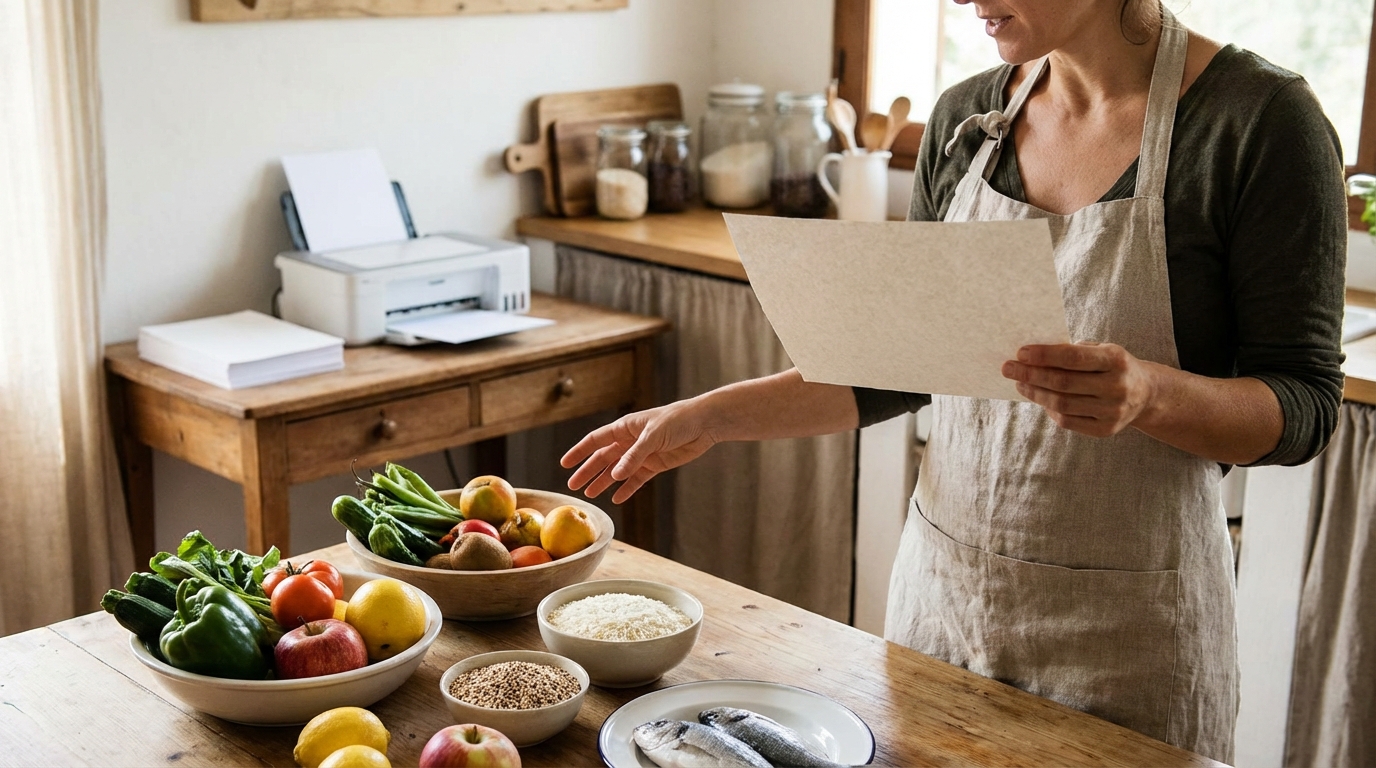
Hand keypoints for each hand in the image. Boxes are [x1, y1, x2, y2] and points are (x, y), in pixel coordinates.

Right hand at [560, 399, 718, 503]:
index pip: (596, 440)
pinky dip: (627, 489)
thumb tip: (614, 475)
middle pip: (604, 458)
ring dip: (604, 482)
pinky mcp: (656, 464)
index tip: (565, 464)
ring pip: (618, 471)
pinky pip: (637, 479)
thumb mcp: (653, 436)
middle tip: (574, 486)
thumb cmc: (677, 420)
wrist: (704, 423)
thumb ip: (634, 456)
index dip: (580, 452)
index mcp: (625, 427)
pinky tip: (616, 499)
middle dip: (588, 471)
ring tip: (591, 495)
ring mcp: (642, 453)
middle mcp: (630, 441)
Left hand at [1000, 342, 1159, 437]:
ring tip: (1020, 383)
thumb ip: (1072, 352)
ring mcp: (1112, 411)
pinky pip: (1068, 421)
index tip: (1020, 352)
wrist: (1146, 394)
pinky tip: (1039, 398)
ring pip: (1062, 404)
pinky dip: (1049, 409)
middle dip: (1031, 374)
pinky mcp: (1106, 430)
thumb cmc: (1113, 366)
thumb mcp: (1101, 350)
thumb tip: (1031, 356)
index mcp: (1116, 360)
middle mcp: (1117, 387)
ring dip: (1035, 393)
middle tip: (1008, 368)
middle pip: (1063, 383)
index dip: (1044, 356)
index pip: (1073, 358)